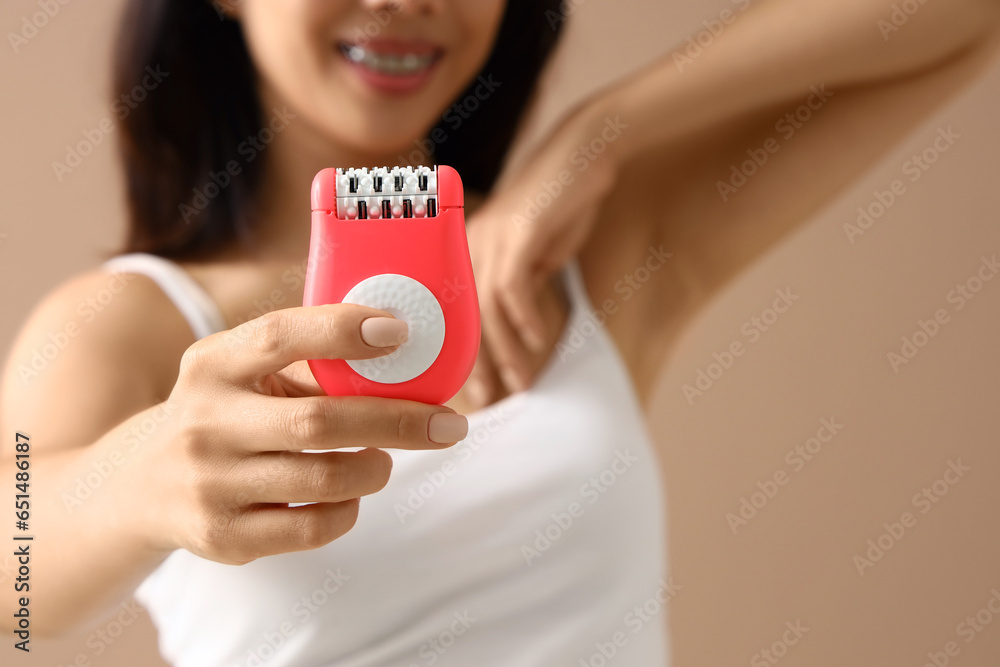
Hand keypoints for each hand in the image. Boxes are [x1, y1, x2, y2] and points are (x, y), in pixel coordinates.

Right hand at [129, 304, 468, 564]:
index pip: (278, 336)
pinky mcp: (223, 537)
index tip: (399, 331)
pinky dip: (350, 507)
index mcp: (212, 364)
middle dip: (399, 421)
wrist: (140, 486)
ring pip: (326, 478)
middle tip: (450, 423)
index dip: (341, 330)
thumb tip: (405, 351)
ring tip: (386, 456)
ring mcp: (210, 484)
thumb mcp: (240, 373)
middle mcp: (204, 422)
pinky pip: (314, 526)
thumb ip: (304, 361)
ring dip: (377, 466)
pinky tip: (351, 493)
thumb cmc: (222, 413)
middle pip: (320, 421)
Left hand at [464, 109, 619, 405]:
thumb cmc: (560, 202)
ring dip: (505, 350)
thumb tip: (518, 329)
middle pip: (462, 315)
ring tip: (521, 381)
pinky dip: (525, 319)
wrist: (584, 151)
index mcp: (465, 247)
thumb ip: (523, 286)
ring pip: (486, 308)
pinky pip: (513, 287)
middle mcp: (469, 242)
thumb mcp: (537, 253)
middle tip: (487, 399)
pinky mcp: (518, 232)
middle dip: (475, 362)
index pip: (455, 311)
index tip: (474, 386)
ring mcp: (490, 235)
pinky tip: (539, 342)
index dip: (462, 352)